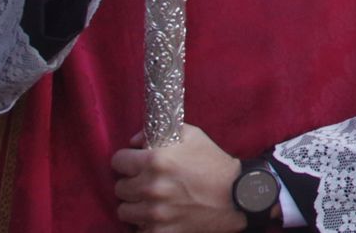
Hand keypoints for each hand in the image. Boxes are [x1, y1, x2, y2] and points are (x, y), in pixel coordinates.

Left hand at [112, 124, 245, 231]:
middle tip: (147, 182)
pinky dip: (145, 223)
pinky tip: (159, 215)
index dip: (127, 161)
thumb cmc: (214, 163)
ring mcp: (154, 212)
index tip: (134, 164)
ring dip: (136, 205)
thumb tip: (134, 142)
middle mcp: (150, 186)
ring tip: (151, 200)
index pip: (117, 161)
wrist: (237, 195)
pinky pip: (137, 229)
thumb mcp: (192, 135)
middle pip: (119, 188)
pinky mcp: (159, 231)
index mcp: (155, 160)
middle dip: (132, 183)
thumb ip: (159, 132)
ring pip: (124, 210)